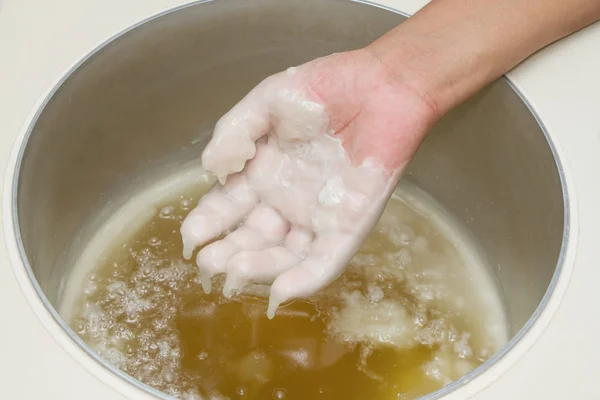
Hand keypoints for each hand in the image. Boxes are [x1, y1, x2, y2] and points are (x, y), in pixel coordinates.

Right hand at [180, 48, 436, 317]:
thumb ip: (235, 131)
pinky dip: (306, 277)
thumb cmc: (325, 87)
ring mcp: (318, 215)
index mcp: (263, 173)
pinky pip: (326, 258)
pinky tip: (281, 291)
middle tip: (207, 263)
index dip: (208, 223)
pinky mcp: (350, 224)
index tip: (190, 237)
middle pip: (252, 236)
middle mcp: (286, 200)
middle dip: (228, 251)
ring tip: (234, 272)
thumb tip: (208, 167)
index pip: (229, 206)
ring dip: (260, 267)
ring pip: (285, 253)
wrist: (381, 86)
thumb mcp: (268, 102)